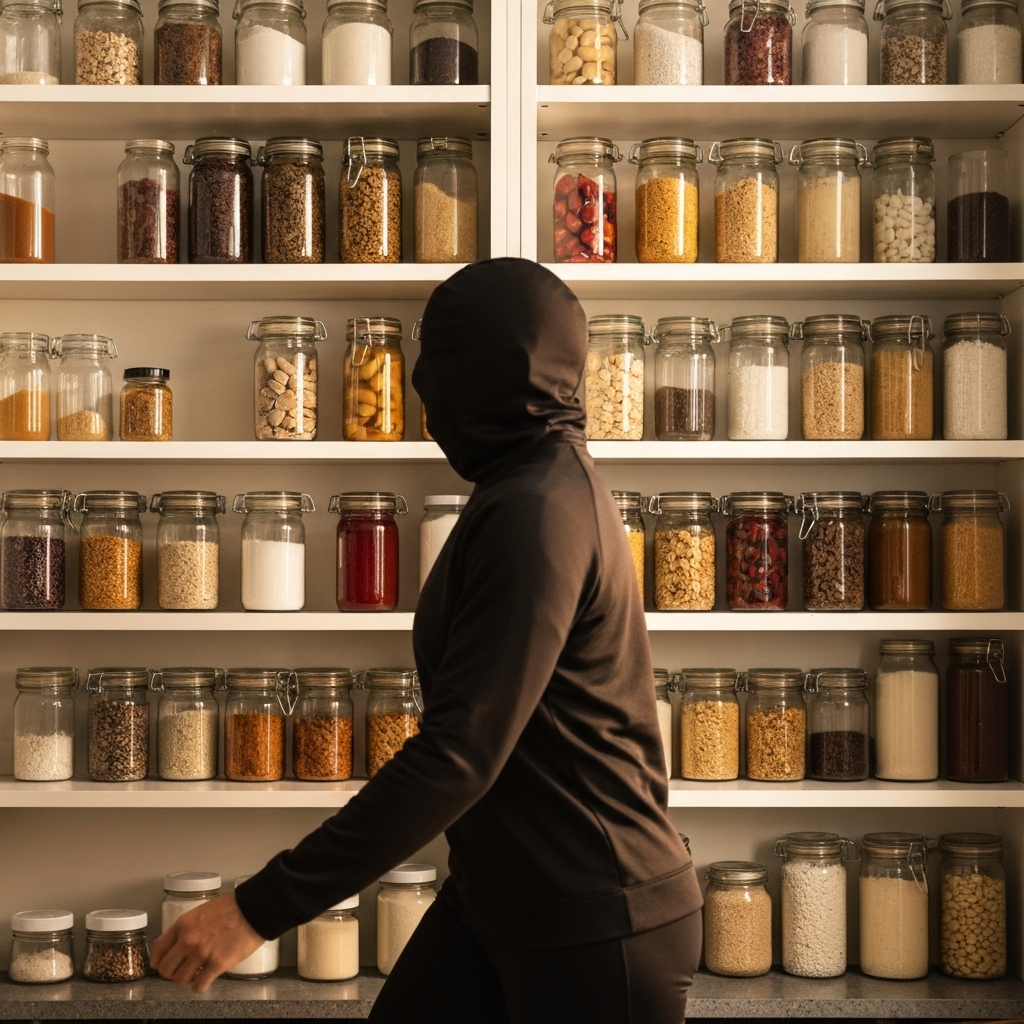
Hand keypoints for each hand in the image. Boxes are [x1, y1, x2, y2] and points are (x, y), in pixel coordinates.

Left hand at [150, 893, 264, 992]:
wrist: (254, 908)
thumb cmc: (233, 906)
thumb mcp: (203, 911)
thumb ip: (189, 927)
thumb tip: (181, 942)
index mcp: (183, 924)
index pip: (158, 950)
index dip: (158, 960)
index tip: (162, 964)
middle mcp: (188, 940)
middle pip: (165, 969)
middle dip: (171, 972)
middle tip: (181, 970)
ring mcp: (202, 953)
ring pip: (180, 979)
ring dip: (187, 979)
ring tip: (196, 974)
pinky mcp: (217, 964)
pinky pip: (199, 986)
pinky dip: (200, 986)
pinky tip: (205, 979)